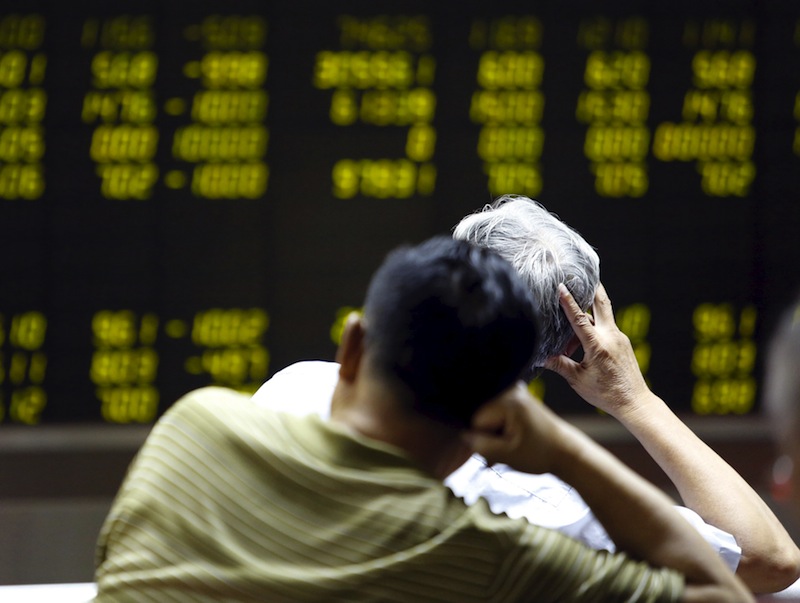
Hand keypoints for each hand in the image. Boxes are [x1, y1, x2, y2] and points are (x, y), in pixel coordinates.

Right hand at [463, 381, 569, 474]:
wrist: (567, 452)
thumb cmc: (540, 454)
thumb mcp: (507, 455)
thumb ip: (481, 445)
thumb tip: (462, 435)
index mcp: (508, 400)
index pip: (476, 419)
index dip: (484, 438)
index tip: (500, 448)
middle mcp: (510, 389)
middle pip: (480, 414)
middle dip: (488, 434)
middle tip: (506, 448)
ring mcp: (515, 391)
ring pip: (488, 415)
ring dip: (494, 433)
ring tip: (512, 443)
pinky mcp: (518, 397)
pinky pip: (497, 413)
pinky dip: (500, 428)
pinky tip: (512, 437)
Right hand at [544, 282, 650, 417]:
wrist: (634, 402)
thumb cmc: (605, 393)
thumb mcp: (578, 380)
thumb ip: (560, 365)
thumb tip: (541, 357)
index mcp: (597, 345)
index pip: (579, 318)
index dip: (569, 301)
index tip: (561, 286)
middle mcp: (611, 337)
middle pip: (602, 304)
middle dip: (594, 287)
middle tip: (586, 273)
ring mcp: (619, 338)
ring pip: (602, 317)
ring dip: (589, 312)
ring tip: (575, 314)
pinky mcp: (623, 343)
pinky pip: (606, 328)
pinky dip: (594, 327)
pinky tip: (583, 338)